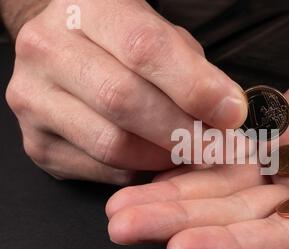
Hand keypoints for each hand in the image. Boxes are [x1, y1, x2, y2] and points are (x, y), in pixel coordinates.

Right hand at [5, 0, 245, 183]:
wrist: (62, 51)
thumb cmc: (119, 42)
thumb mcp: (157, 35)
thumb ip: (190, 69)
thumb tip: (226, 113)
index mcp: (87, 11)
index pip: (144, 48)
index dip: (194, 87)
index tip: (231, 114)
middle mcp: (49, 51)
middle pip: (124, 100)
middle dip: (183, 131)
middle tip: (218, 147)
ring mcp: (34, 100)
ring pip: (112, 143)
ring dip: (163, 156)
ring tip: (190, 152)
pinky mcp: (37, 143)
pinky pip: (102, 169)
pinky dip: (140, 170)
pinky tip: (156, 159)